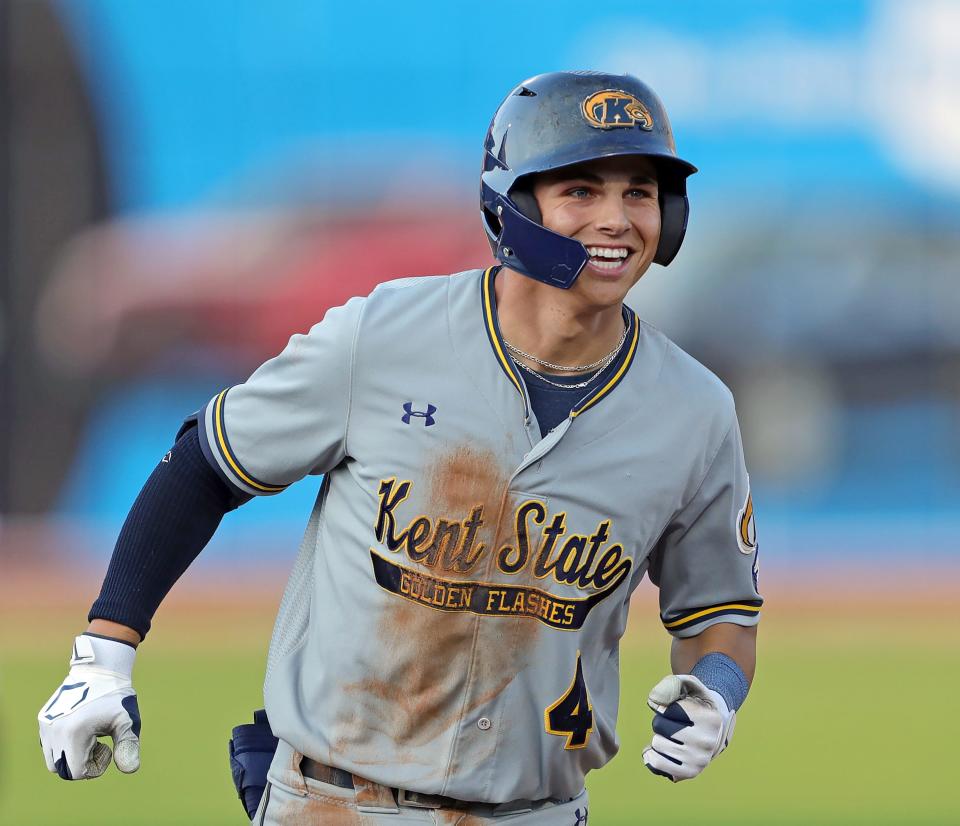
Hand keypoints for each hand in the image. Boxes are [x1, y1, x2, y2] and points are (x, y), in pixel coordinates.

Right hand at [38, 634, 140, 779]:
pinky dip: (63, 745)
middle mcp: (54, 731)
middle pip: (63, 771)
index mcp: (74, 733)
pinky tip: (80, 729)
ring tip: (89, 736)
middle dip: (82, 763)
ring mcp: (46, 726)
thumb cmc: (116, 696)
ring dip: (72, 756)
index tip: (106, 747)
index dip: (95, 767)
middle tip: (99, 743)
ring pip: (53, 761)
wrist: (99, 670)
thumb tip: (131, 770)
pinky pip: (49, 746)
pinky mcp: (42, 720)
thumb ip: (128, 746)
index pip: (77, 773)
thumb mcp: (127, 720)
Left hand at [642, 673, 734, 781]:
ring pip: (656, 743)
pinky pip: (656, 763)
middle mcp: (707, 742)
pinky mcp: (689, 773)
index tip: (677, 708)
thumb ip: (670, 684)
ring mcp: (699, 760)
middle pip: (659, 725)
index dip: (666, 706)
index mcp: (710, 719)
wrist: (712, 728)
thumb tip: (653, 701)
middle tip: (675, 722)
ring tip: (673, 735)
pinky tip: (662, 749)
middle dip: (661, 720)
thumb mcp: (689, 685)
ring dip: (659, 736)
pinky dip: (652, 753)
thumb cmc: (696, 703)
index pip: (667, 709)